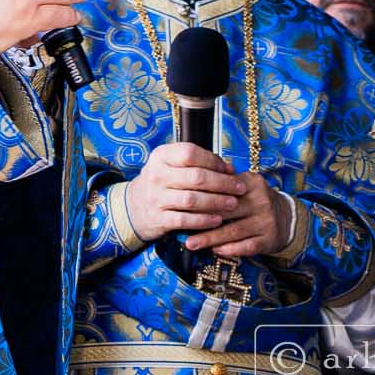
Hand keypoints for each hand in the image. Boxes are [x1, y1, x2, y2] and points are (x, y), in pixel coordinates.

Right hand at [123, 143, 248, 243]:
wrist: (134, 207)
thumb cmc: (164, 182)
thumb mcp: (173, 165)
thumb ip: (199, 163)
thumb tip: (229, 169)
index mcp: (161, 156)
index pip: (190, 154)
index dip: (214, 161)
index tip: (231, 170)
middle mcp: (156, 175)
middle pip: (195, 177)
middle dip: (222, 183)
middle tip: (240, 188)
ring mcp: (155, 198)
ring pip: (191, 200)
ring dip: (216, 202)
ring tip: (232, 204)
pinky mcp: (157, 219)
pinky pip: (184, 220)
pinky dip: (203, 221)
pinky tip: (217, 220)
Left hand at [183, 172, 288, 256]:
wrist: (286, 218)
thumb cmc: (255, 201)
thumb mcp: (244, 186)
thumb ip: (223, 184)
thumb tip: (190, 187)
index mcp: (252, 183)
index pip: (223, 190)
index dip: (202, 198)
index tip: (182, 206)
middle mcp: (262, 200)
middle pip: (227, 211)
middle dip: (202, 220)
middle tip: (180, 228)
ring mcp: (267, 221)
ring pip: (234, 231)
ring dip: (210, 238)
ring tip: (191, 244)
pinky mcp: (270, 239)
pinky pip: (246, 246)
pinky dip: (229, 249)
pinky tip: (214, 250)